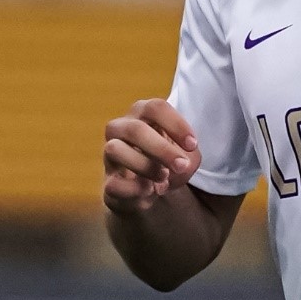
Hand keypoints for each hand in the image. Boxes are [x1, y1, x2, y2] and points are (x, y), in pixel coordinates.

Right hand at [102, 97, 199, 213]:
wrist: (151, 190)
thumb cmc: (168, 162)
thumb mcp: (187, 155)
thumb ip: (189, 155)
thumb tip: (180, 162)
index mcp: (143, 114)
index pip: (155, 108)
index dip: (175, 125)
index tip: (192, 145)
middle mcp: (121, 129)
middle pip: (135, 129)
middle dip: (162, 149)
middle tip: (182, 165)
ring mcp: (110, 154)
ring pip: (114, 149)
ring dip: (144, 166)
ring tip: (163, 177)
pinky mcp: (108, 181)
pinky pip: (113, 184)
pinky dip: (134, 189)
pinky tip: (148, 191)